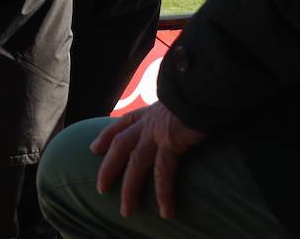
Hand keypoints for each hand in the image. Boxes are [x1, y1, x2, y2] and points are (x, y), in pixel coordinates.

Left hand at [91, 101, 206, 219]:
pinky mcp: (170, 141)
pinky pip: (163, 173)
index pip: (122, 123)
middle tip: (100, 187)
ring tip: (127, 211)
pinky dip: (163, 193)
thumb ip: (173, 114)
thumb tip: (180, 121)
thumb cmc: (198, 95)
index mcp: (149, 112)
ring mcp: (156, 131)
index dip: (107, 136)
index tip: (94, 148)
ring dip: (130, 189)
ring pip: (135, 164)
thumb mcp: (179, 103)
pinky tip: (166, 211)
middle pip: (120, 145)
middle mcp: (148, 121)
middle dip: (108, 167)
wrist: (204, 87)